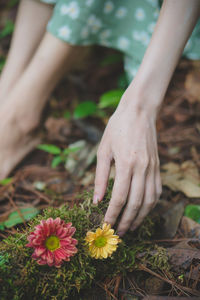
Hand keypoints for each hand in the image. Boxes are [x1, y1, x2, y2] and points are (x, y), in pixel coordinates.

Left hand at [93, 90, 161, 235]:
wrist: (139, 112)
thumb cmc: (117, 128)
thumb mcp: (103, 150)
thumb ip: (100, 176)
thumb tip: (96, 200)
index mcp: (126, 163)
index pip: (120, 197)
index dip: (113, 214)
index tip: (106, 225)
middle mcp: (142, 168)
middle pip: (136, 203)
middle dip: (127, 221)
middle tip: (119, 232)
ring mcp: (153, 168)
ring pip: (149, 201)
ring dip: (140, 217)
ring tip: (131, 226)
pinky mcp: (157, 166)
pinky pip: (157, 190)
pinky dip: (150, 205)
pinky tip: (142, 210)